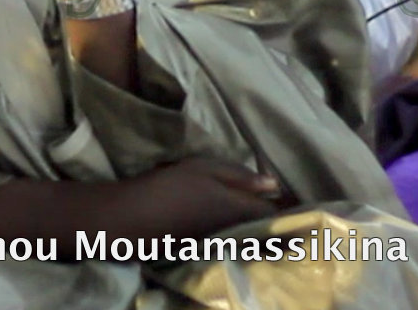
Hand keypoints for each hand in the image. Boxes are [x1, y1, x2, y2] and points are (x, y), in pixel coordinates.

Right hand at [125, 157, 285, 236]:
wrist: (133, 219)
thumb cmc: (170, 186)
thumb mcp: (204, 169)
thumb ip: (240, 176)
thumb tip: (273, 183)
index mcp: (237, 209)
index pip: (272, 213)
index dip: (281, 204)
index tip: (283, 194)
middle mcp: (233, 231)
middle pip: (260, 227)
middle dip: (268, 217)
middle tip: (269, 201)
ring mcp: (219, 243)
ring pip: (246, 235)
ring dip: (251, 225)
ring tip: (250, 209)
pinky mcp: (204, 249)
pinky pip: (230, 241)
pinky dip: (234, 231)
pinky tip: (224, 219)